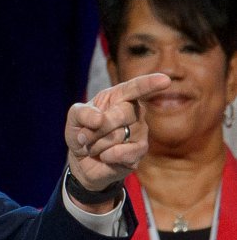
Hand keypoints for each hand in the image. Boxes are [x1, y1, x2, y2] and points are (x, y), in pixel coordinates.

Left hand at [65, 73, 170, 191]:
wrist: (82, 159)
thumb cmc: (81, 131)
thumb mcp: (74, 117)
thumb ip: (83, 113)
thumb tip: (99, 119)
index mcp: (119, 97)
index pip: (135, 88)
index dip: (149, 83)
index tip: (165, 80)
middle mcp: (134, 112)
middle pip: (122, 113)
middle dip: (98, 128)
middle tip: (83, 137)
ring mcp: (140, 132)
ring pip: (119, 135)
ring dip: (97, 144)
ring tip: (94, 146)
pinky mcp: (139, 152)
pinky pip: (122, 153)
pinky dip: (106, 156)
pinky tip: (104, 156)